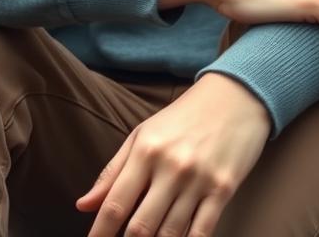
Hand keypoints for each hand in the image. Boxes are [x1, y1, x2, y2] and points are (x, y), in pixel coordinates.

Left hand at [76, 72, 269, 236]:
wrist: (235, 96)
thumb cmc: (184, 117)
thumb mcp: (143, 134)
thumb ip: (113, 171)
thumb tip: (83, 206)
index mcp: (146, 150)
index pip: (115, 204)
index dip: (99, 233)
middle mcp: (170, 166)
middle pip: (140, 227)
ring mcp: (198, 180)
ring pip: (170, 235)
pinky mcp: (223, 189)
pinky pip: (202, 232)